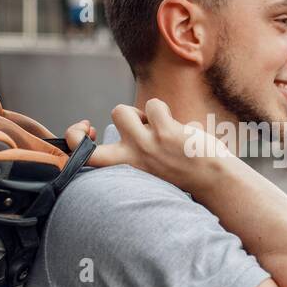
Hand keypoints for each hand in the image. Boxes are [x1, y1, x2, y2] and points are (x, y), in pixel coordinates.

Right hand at [67, 99, 231, 194]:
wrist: (213, 182)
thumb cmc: (183, 174)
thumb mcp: (150, 170)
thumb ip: (136, 153)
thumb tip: (129, 121)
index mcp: (125, 170)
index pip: (84, 159)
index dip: (73, 141)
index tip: (85, 134)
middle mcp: (130, 158)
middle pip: (90, 134)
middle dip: (81, 129)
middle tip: (91, 129)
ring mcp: (146, 144)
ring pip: (121, 111)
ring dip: (139, 114)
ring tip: (156, 128)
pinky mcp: (165, 131)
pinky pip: (153, 105)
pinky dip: (164, 112)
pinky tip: (179, 130)